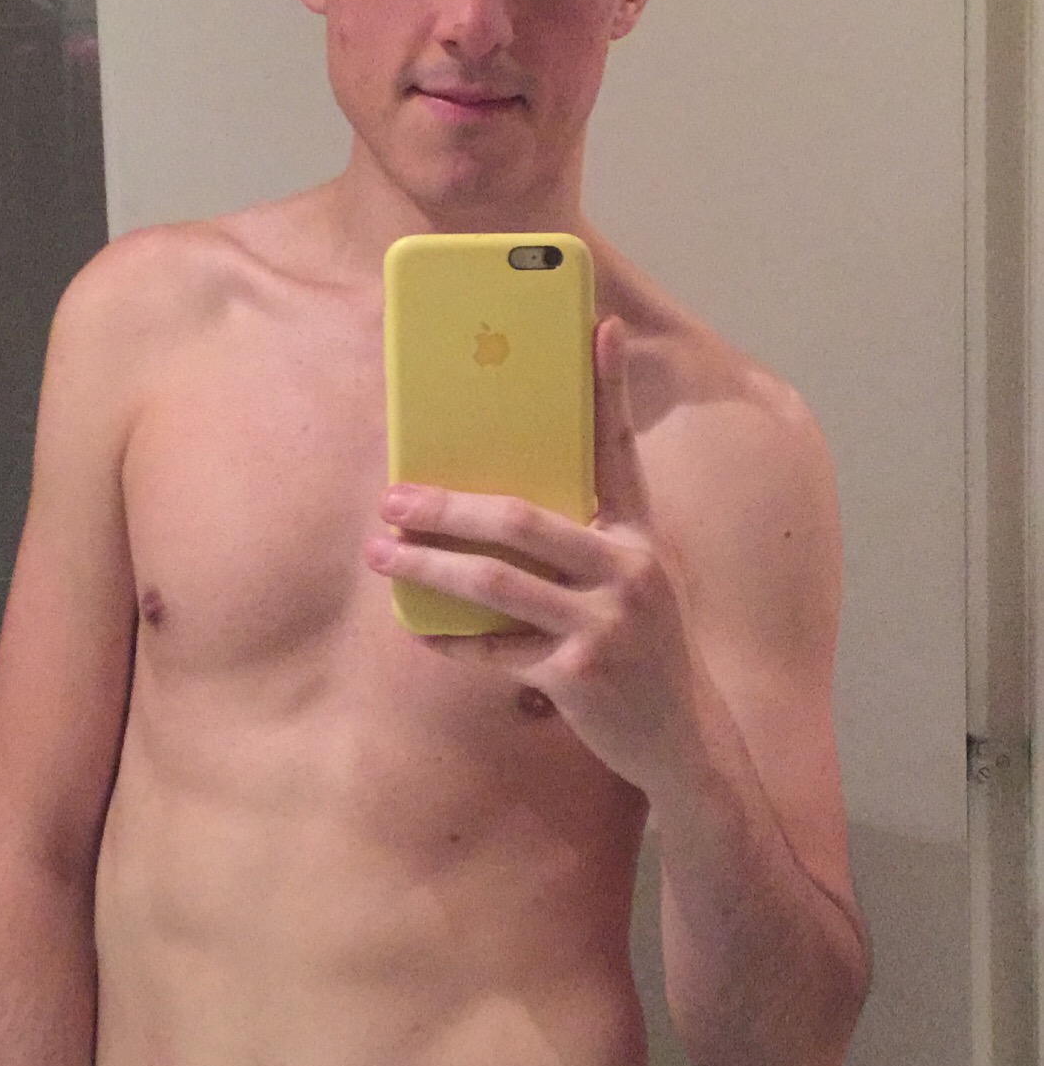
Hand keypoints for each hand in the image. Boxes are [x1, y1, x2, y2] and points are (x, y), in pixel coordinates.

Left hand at [365, 316, 710, 792]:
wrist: (685, 740)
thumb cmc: (641, 648)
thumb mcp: (633, 582)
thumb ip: (586, 541)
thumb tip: (495, 507)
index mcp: (639, 535)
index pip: (618, 448)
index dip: (610, 386)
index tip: (599, 326)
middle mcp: (628, 569)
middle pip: (521, 519)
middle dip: (447, 506)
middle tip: (393, 496)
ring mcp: (605, 623)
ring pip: (495, 583)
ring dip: (426, 567)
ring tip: (380, 552)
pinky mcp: (578, 674)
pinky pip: (494, 647)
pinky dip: (450, 639)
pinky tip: (418, 628)